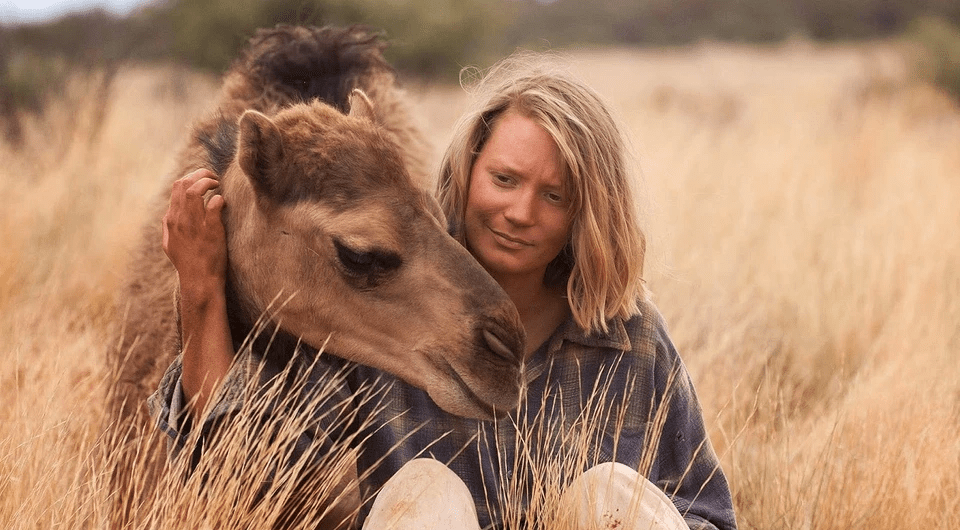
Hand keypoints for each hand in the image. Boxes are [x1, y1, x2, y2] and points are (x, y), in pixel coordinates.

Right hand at [162, 169, 226, 299]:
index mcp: (171, 220)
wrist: (199, 281)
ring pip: (195, 190)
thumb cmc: (187, 263)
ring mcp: (194, 224)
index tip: (203, 179)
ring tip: (218, 184)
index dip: (191, 178)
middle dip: (200, 174)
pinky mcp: (210, 230)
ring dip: (208, 182)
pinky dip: (219, 199)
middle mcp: (180, 219)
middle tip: (213, 177)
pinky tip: (223, 201)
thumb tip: (169, 215)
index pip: (177, 187)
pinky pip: (214, 205)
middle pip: (184, 184)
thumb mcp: (170, 244)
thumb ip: (169, 228)